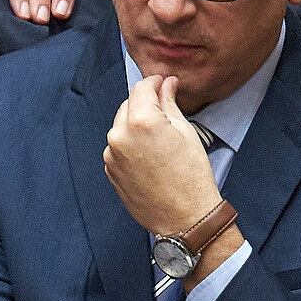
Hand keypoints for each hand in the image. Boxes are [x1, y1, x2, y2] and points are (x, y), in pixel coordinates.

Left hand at [104, 74, 224, 239]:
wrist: (184, 218)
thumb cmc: (190, 180)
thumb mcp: (186, 133)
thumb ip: (170, 103)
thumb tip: (166, 85)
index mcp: (141, 121)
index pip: (142, 87)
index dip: (155, 82)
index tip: (163, 83)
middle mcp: (120, 135)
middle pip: (129, 104)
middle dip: (145, 103)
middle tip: (165, 112)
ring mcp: (111, 154)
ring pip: (121, 125)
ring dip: (136, 124)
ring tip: (159, 140)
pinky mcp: (109, 170)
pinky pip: (117, 146)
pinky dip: (130, 144)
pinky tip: (149, 156)